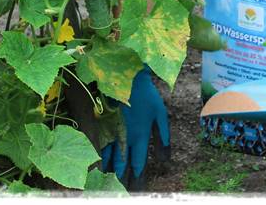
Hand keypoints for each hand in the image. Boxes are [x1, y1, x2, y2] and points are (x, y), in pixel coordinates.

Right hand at [100, 67, 169, 189]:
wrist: (125, 77)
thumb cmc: (146, 95)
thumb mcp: (159, 113)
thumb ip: (162, 136)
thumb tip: (165, 159)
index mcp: (140, 135)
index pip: (138, 162)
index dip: (138, 175)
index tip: (137, 185)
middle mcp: (124, 137)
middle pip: (122, 164)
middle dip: (123, 177)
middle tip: (123, 188)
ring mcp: (111, 132)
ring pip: (109, 158)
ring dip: (111, 171)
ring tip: (112, 181)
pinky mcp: (102, 126)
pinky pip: (101, 147)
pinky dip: (102, 158)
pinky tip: (102, 165)